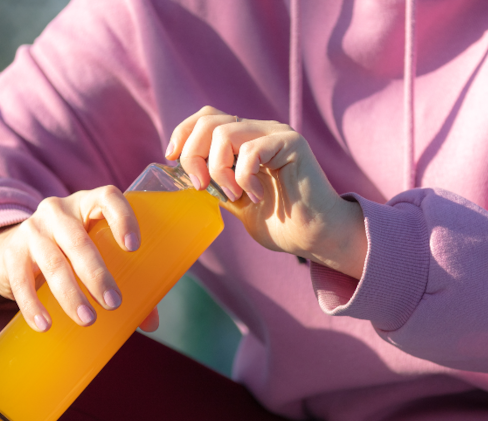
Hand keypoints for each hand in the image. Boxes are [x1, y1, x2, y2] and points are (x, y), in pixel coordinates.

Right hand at [0, 186, 158, 331]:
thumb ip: (126, 279)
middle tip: (113, 303)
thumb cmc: (70, 252)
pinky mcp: (12, 253)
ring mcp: (32, 229)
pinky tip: (45, 324)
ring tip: (87, 319)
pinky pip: (21, 279)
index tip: (133, 248)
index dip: (122, 218)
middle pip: (79, 240)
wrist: (15, 250)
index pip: (108, 198)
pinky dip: (33, 305)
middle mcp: (58, 211)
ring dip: (70, 293)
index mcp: (87, 204)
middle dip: (97, 274)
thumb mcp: (95, 253)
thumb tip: (150, 322)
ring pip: (53, 261)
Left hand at [166, 106, 367, 277]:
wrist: (316, 237)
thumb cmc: (281, 223)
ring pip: (224, 133)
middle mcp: (260, 130)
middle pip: (208, 121)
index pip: (206, 116)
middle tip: (202, 187)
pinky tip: (256, 196)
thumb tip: (184, 176)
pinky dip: (244, 177)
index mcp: (246, 138)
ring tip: (233, 196)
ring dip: (218, 169)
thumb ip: (214, 183)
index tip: (171, 158)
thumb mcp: (236, 201)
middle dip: (193, 155)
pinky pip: (251, 150)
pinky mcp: (291, 143)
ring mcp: (276, 134)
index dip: (183, 133)